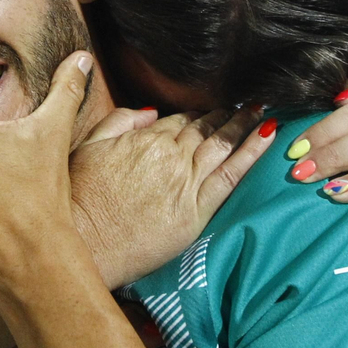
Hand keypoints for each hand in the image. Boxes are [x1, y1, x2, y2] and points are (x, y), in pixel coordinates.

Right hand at [69, 104, 273, 287]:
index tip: (208, 111)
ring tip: (260, 113)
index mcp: (146, 138)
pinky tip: (268, 136)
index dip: (197, 114)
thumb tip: (151, 113)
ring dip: (244, 125)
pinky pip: (232, 176)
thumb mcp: (88, 146)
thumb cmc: (79, 198)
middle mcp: (171, 155)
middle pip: (205, 129)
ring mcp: (187, 182)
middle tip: (244, 105)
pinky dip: (252, 153)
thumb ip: (120, 121)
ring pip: (223, 145)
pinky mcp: (197, 210)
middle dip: (225, 115)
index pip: (180, 120)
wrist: (85, 242)